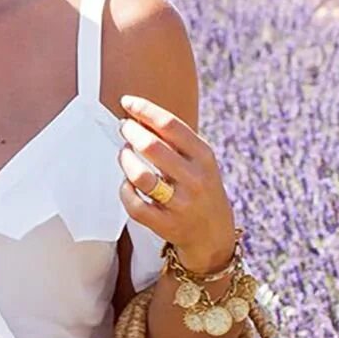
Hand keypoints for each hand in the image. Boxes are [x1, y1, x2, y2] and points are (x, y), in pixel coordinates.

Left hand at [116, 92, 240, 279]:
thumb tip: (137, 115)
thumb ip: (175, 141)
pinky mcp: (165, 225)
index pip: (170, 125)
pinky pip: (134, 204)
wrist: (214, 235)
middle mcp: (195, 179)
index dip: (145, 110)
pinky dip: (125, 190)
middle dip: (131, 132)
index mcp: (204, 157)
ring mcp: (180, 204)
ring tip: (124, 154)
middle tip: (124, 128)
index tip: (128, 102)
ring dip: (125, 160)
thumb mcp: (200, 161)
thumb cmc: (200, 189)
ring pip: (140, 176)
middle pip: (152, 147)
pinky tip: (127, 184)